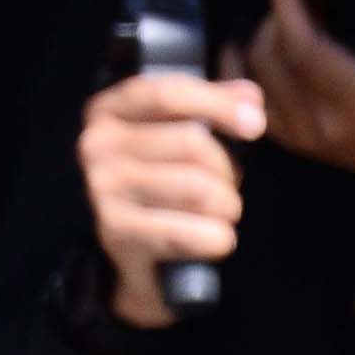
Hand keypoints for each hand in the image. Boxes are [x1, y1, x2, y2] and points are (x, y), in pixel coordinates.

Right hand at [76, 71, 265, 327]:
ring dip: (227, 206)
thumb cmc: (160, 191)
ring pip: (198, 188)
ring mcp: (104, 190)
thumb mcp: (176, 140)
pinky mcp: (119, 233)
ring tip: (220, 214)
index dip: (216, 103)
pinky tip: (213, 240)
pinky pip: (194, 233)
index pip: (166, 94)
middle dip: (227, 171)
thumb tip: (250, 97)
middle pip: (191, 144)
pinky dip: (219, 239)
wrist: (135, 260)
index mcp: (109, 111)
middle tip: (227, 188)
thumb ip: (211, 110)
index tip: (256, 122)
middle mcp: (98, 146)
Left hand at [238, 0, 354, 290]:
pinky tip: (248, 43)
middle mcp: (331, 123)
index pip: (301, 43)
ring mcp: (312, 137)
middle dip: (278, 6)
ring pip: (258, 71)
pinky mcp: (303, 143)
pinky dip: (245, 69)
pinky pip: (253, 101)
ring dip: (266, 31)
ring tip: (293, 7)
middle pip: (271, 50)